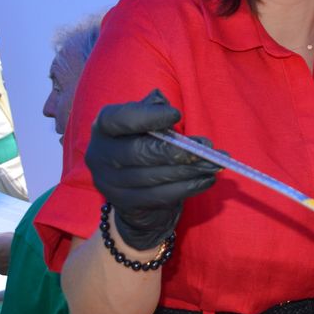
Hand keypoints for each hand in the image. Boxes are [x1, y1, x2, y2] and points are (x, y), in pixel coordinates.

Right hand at [86, 90, 219, 249]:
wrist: (135, 190)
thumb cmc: (145, 144)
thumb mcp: (148, 123)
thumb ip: (156, 112)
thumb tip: (169, 109)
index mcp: (103, 127)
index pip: (120, 119)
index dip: (147, 117)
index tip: (176, 115)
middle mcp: (99, 154)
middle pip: (138, 152)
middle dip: (175, 150)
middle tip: (206, 148)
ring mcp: (109, 183)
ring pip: (152, 177)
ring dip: (188, 170)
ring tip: (214, 164)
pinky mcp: (125, 205)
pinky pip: (159, 196)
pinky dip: (187, 188)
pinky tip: (206, 180)